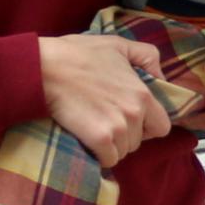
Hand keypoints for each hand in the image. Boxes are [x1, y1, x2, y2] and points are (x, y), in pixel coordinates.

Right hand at [38, 34, 166, 167]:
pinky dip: (99, 156)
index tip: (131, 122)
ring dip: (111, 146)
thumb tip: (161, 76)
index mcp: (143, 94)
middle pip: (139, 141)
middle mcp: (135, 113)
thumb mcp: (118, 45)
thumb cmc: (77, 54)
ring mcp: (118, 128)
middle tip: (104, 121)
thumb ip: (146, 56)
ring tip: (93, 128)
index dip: (147, 126)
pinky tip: (87, 141)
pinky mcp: (99, 139)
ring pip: (123, 151)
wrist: (43, 67)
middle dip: (125, 136)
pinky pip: (108, 159)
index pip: (162, 126)